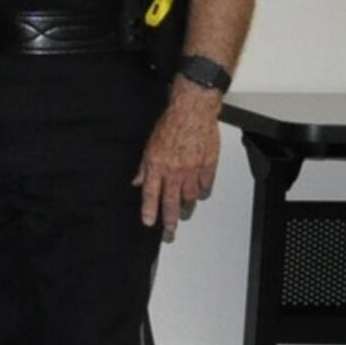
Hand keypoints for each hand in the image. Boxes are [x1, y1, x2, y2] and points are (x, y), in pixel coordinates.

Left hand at [136, 85, 224, 235]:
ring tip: (184, 213)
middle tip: (170, 232)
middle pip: (171, 201)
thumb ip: (144, 167)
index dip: (149, 210)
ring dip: (186, 207)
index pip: (151, 194)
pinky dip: (202, 192)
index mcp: (157, 165)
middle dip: (170, 220)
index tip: (149, 222)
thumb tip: (137, 181)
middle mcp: (174, 171)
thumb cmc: (171, 124)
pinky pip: (205, 186)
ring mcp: (193, 170)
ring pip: (190, 197)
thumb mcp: (149, 145)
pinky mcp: (208, 166)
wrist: (193, 112)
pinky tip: (199, 194)